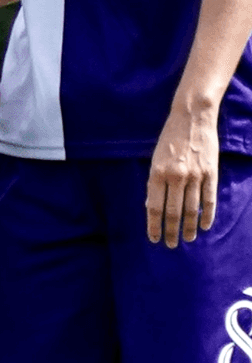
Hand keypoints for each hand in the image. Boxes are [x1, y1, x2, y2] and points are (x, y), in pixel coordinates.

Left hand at [147, 99, 219, 245]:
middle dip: (171, 231)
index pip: (154, 207)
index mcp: (157, 172)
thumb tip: (152, 205)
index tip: (154, 239)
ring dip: (188, 228)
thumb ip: (154, 181)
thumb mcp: (155, 158)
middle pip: (173, 212)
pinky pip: (208, 200)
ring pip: (191, 209)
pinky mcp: (210, 173)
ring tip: (186, 239)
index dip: (154, 225)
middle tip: (170, 245)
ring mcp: (195, 176)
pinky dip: (206, 216)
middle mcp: (175, 176)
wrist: (191, 118)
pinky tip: (203, 226)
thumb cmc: (169, 138)